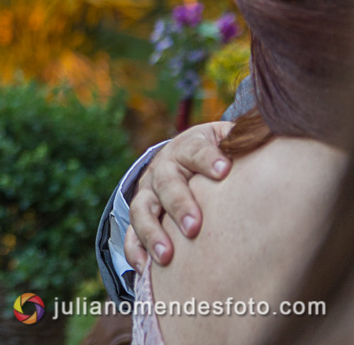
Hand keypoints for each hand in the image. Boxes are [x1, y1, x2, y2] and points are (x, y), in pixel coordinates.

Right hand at [124, 120, 232, 269]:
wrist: (184, 158)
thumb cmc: (219, 155)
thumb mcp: (230, 141)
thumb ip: (245, 144)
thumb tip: (278, 138)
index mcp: (187, 147)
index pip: (195, 150)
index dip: (207, 158)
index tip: (224, 170)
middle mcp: (163, 168)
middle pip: (165, 182)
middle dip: (179, 204)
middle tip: (194, 226)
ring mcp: (148, 192)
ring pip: (141, 209)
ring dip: (152, 232)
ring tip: (167, 257)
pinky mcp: (140, 215)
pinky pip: (131, 234)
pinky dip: (135, 250)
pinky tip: (146, 270)